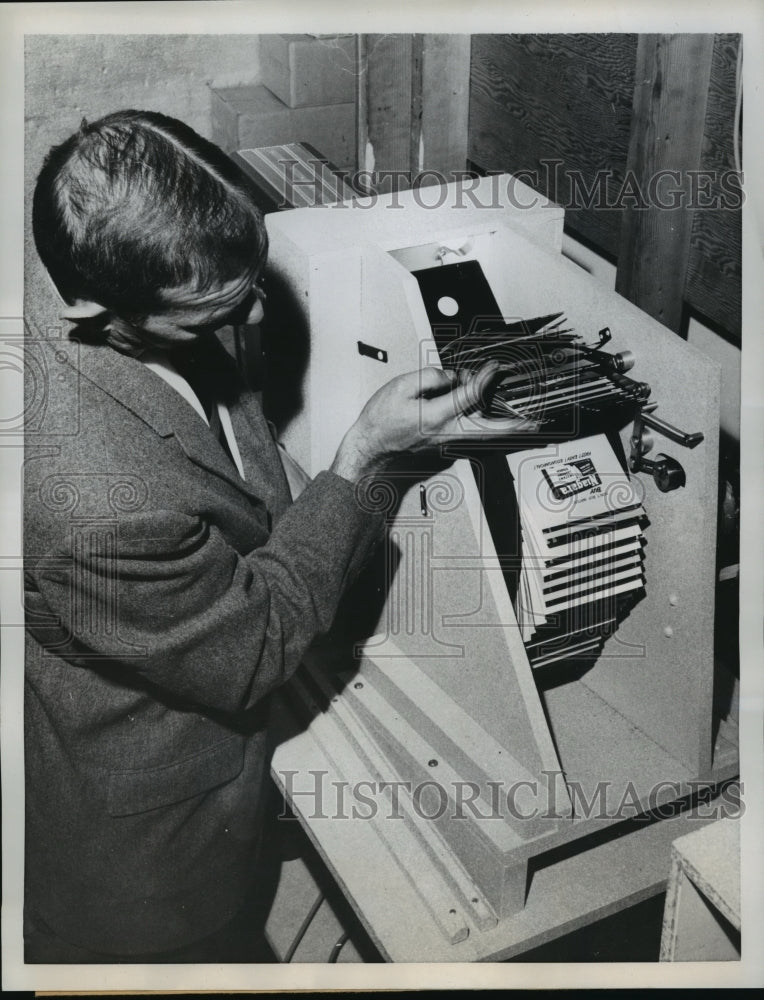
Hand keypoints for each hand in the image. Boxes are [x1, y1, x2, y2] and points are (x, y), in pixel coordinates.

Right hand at [330, 360, 535, 482]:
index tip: (493, 368)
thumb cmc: (380, 422)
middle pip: (491, 429)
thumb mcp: (400, 387)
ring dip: (508, 428)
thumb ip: (430, 377)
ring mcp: (449, 443)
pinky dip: (491, 428)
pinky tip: (499, 421)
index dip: (485, 378)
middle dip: (517, 424)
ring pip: (486, 436)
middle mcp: (447, 434)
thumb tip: (452, 376)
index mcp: (436, 417)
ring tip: (529, 422)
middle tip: (539, 421)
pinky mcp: (447, 446)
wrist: (371, 449)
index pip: (470, 394)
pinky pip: (475, 435)